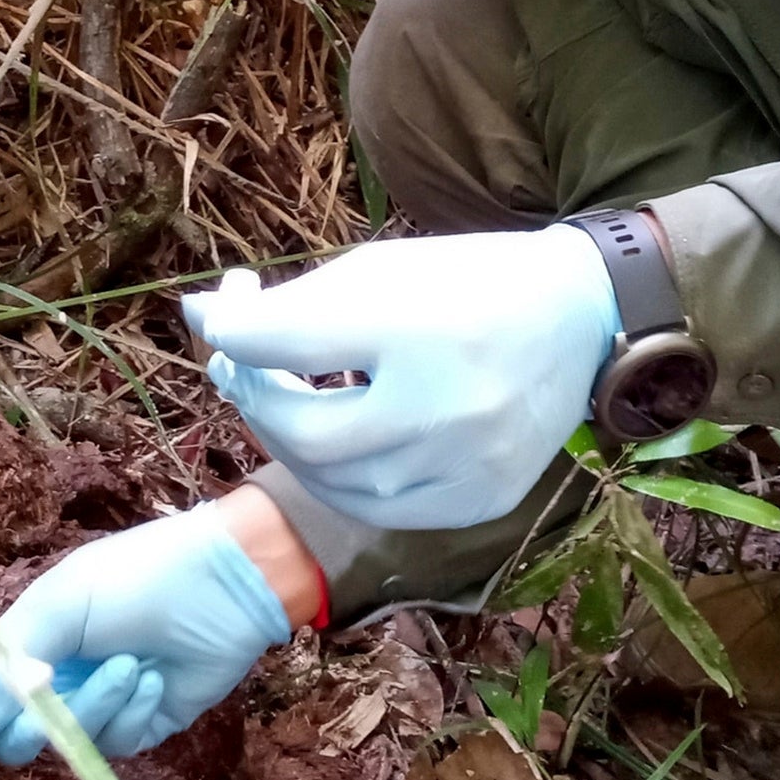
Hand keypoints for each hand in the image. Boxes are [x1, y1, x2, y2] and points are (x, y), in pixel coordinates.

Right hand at [0, 500, 294, 767]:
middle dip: (36, 721)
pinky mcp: (143, 724)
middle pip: (19, 733)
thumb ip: (9, 664)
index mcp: (31, 638)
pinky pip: (118, 743)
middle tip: (54, 692)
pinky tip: (156, 680)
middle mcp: (59, 676)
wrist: (225, 584)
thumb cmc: (137, 578)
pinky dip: (134, 713)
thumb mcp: (61, 604)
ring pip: (72, 742)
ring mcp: (102, 703)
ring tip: (131, 665)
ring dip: (98, 706)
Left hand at [186, 224, 617, 529]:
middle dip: (256, 400)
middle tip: (245, 371)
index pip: (285, 340)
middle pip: (300, 430)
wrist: (578, 318)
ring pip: (334, 483)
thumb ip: (289, 304)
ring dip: (293, 444)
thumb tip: (202, 321)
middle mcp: (443, 404)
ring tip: (292, 403)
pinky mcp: (481, 501)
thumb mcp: (377, 270)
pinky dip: (347, 479)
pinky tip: (345, 443)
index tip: (221, 320)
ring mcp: (466, 465)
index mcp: (414, 324)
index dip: (234, 332)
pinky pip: (382, 509)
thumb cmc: (462, 285)